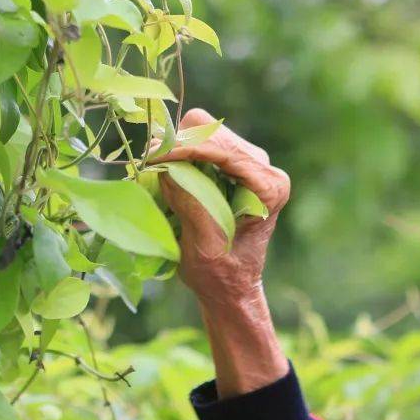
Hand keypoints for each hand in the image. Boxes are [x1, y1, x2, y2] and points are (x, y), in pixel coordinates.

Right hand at [154, 108, 290, 395]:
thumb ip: (191, 205)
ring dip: (176, 147)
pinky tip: (165, 169)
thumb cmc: (220, 273)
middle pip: (214, 132)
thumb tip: (165, 167)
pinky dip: (178, 153)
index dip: (186, 148)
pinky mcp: (232, 166)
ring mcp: (248, 165)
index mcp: (269, 187)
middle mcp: (264, 169)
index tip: (153, 155)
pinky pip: (200, 144)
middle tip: (150, 162)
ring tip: (155, 167)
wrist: (230, 287)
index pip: (225, 151)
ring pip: (205, 132)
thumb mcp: (204, 244)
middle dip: (179, 144)